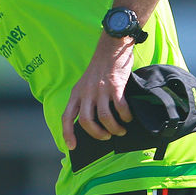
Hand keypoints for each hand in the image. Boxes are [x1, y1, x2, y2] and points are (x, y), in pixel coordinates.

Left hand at [62, 34, 134, 148]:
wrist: (111, 48)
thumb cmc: (100, 69)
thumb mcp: (86, 84)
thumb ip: (87, 100)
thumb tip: (95, 124)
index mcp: (76, 93)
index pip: (66, 117)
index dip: (67, 133)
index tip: (72, 146)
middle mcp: (86, 92)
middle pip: (86, 121)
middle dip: (96, 134)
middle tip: (106, 137)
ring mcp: (100, 89)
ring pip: (104, 117)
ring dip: (113, 128)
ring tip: (120, 131)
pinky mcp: (115, 86)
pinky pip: (120, 107)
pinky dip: (126, 116)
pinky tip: (129, 117)